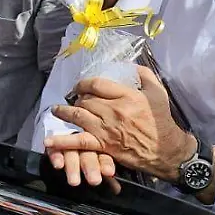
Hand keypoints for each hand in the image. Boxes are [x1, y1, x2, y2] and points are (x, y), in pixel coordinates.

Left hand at [45, 67, 190, 185]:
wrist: (165, 149)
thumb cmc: (161, 120)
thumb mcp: (158, 92)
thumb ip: (143, 74)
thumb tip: (127, 64)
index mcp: (126, 96)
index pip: (97, 84)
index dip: (85, 83)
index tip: (82, 86)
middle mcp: (114, 110)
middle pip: (86, 99)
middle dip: (78, 97)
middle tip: (76, 99)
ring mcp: (107, 129)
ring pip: (79, 115)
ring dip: (65, 112)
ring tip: (57, 110)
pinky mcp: (104, 145)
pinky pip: (80, 142)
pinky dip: (63, 141)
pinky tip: (49, 141)